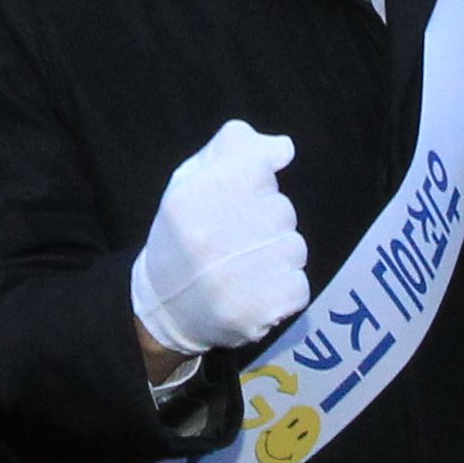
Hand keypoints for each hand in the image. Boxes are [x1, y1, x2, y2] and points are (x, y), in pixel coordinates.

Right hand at [131, 122, 308, 364]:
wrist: (165, 306)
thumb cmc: (185, 233)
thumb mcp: (192, 178)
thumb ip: (234, 149)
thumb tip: (284, 148)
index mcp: (190, 199)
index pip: (259, 169)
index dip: (257, 182)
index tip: (241, 198)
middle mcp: (208, 238)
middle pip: (282, 210)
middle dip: (269, 220)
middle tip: (240, 237)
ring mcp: (232, 281)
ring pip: (295, 248)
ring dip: (280, 254)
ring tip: (250, 265)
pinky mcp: (254, 314)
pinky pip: (298, 286)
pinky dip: (284, 288)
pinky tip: (257, 289)